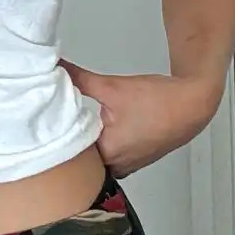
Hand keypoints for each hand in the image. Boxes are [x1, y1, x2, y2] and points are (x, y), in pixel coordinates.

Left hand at [59, 61, 222, 177]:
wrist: (193, 104)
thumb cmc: (158, 101)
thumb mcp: (112, 87)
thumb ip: (80, 79)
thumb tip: (57, 67)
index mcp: (108, 154)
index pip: (68, 156)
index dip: (53, 140)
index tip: (41, 126)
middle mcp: (116, 166)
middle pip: (80, 162)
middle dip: (67, 143)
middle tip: (49, 127)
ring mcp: (127, 165)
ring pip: (95, 161)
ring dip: (84, 145)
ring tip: (68, 127)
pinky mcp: (134, 159)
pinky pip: (109, 158)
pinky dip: (100, 146)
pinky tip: (93, 130)